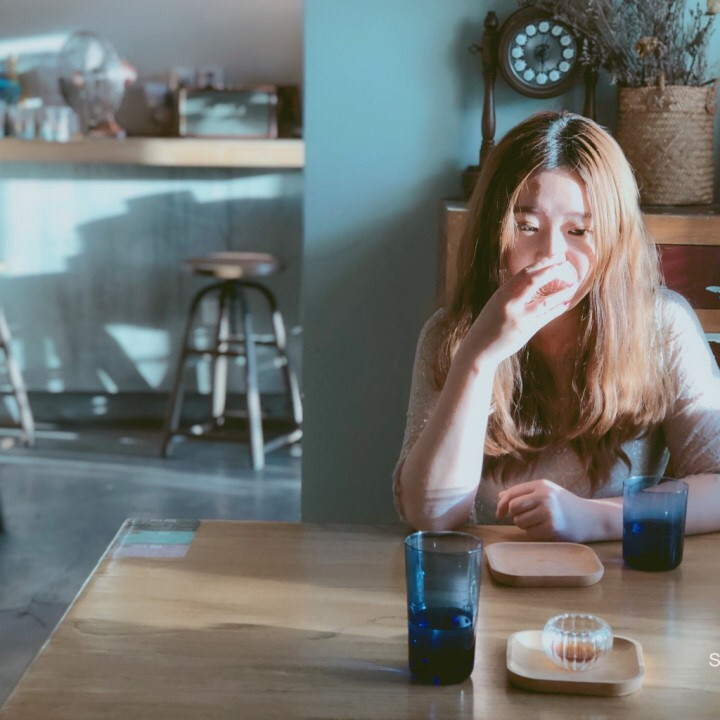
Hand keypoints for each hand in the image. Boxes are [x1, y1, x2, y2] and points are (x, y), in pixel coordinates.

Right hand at [460, 258, 579, 365]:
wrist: (478, 349)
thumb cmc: (487, 326)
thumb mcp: (496, 305)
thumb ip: (511, 295)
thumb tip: (530, 284)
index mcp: (501, 294)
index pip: (524, 273)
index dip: (541, 263)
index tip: (554, 257)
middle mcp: (509, 303)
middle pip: (534, 281)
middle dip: (552, 270)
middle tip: (565, 264)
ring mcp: (518, 317)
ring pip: (545, 301)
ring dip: (561, 292)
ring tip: (573, 285)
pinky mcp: (525, 330)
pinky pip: (546, 317)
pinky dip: (557, 309)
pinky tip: (565, 304)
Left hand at [495, 479, 588, 541]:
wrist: (588, 517)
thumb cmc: (563, 503)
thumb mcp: (545, 491)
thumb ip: (523, 493)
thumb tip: (500, 497)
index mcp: (541, 485)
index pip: (512, 493)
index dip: (502, 504)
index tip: (499, 512)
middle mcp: (544, 497)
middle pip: (514, 507)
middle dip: (514, 514)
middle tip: (523, 517)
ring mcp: (548, 513)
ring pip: (520, 522)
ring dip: (524, 525)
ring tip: (537, 522)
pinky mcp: (551, 529)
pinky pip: (530, 533)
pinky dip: (533, 533)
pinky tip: (544, 529)